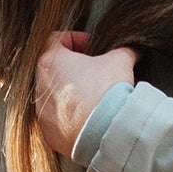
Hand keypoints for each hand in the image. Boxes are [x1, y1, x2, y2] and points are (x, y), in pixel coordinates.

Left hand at [34, 30, 136, 156]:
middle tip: (93, 70)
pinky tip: (88, 116)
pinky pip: (57, 120)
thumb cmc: (107, 92)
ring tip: (92, 95)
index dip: (75, 39)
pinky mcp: (49, 132)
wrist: (108, 131)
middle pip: (53, 69)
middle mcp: (40, 86)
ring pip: (53, 96)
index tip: (91, 47)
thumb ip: (123, 49)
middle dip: (73, 68)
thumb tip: (131, 50)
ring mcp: (42, 111)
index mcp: (51, 62)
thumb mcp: (120, 60)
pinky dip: (70, 116)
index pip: (55, 40)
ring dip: (70, 93)